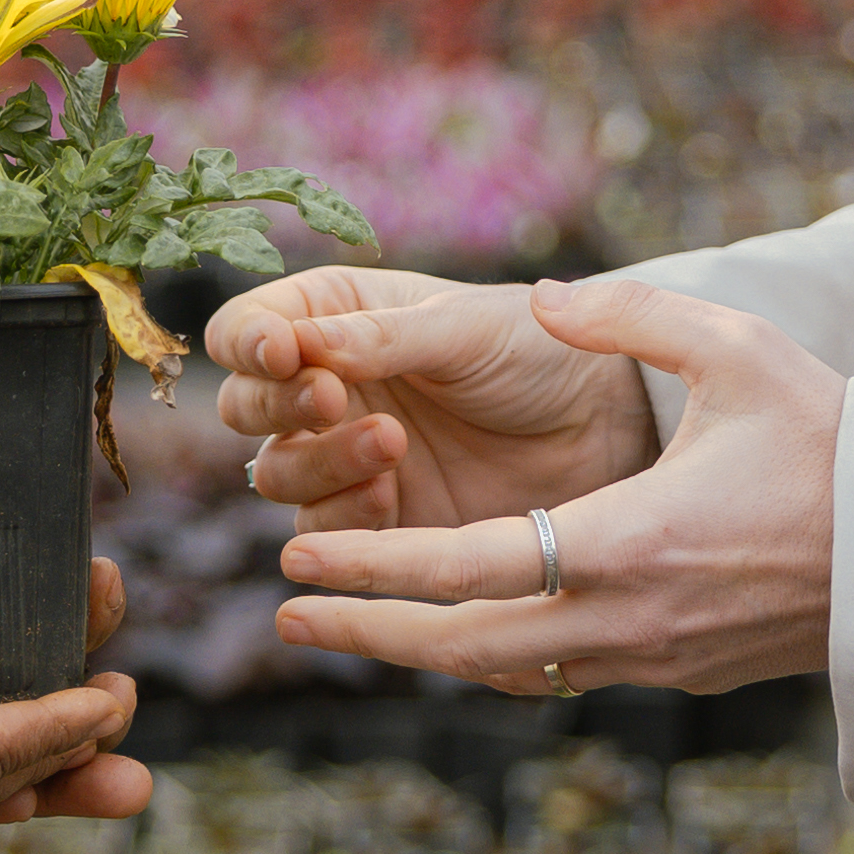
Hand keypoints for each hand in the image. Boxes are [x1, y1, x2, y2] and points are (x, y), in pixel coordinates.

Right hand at [207, 264, 655, 536]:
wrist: (609, 428)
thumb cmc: (538, 352)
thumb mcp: (463, 327)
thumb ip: (379, 337)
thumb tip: (294, 342)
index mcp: (334, 317)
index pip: (247, 328)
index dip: (249, 343)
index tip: (284, 352)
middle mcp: (327, 388)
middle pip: (244, 405)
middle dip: (278, 405)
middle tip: (335, 398)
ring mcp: (345, 460)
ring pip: (276, 474)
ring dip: (317, 462)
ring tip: (391, 445)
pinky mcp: (377, 527)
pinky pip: (321, 536)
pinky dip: (342, 522)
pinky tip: (391, 497)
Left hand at [266, 278, 840, 696]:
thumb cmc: (834, 443)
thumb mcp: (737, 350)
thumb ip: (632, 314)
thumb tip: (548, 297)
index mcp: (626, 543)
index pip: (466, 570)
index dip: (372, 570)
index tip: (300, 558)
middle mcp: (626, 619)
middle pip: (463, 645)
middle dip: (368, 631)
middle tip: (289, 611)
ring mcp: (652, 659)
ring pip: (509, 668)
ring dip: (426, 651)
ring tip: (353, 627)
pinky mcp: (677, 672)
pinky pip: (562, 671)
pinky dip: (496, 655)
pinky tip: (462, 630)